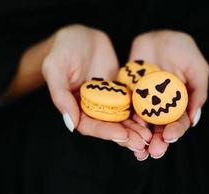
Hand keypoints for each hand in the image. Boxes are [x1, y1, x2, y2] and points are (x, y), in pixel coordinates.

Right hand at [42, 25, 149, 152]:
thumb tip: (71, 124)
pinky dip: (141, 111)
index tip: (122, 135)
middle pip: (109, 126)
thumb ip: (60, 95)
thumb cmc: (63, 49)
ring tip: (150, 136)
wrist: (82, 35)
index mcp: (75, 107)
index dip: (106, 132)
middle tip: (142, 142)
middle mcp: (92, 107)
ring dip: (136, 128)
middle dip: (125, 135)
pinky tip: (153, 117)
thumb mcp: (55, 68)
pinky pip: (131, 103)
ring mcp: (108, 100)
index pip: (90, 126)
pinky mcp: (120, 91)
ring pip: (122, 118)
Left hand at [129, 30, 208, 158]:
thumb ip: (198, 93)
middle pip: (159, 128)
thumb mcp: (197, 69)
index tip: (170, 136)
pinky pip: (126, 110)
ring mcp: (144, 102)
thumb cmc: (182, 50)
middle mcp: (161, 107)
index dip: (175, 131)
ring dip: (140, 138)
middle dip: (158, 141)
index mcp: (179, 104)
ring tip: (139, 150)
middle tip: (155, 151)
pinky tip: (123, 132)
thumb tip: (194, 120)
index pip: (178, 122)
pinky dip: (125, 122)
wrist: (159, 36)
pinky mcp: (129, 95)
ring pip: (142, 124)